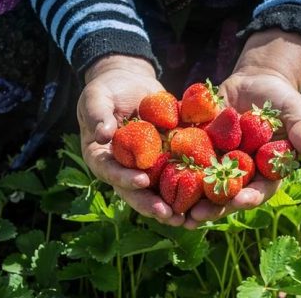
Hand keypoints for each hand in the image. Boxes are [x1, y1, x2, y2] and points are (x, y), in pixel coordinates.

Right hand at [77, 55, 183, 225]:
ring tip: (188, 217)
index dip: (124, 179)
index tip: (142, 181)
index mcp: (102, 157)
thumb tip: (102, 134)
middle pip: (136, 190)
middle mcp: (124, 168)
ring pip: (158, 189)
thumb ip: (97, 114)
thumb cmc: (107, 90)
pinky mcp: (165, 157)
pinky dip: (189, 185)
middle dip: (151, 204)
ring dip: (172, 204)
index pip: (110, 172)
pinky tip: (204, 193)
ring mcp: (146, 165)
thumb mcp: (96, 97)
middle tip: (168, 215)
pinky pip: (176, 173)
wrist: (130, 83)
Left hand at [184, 29, 300, 228]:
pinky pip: (187, 162)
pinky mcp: (201, 150)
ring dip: (189, 198)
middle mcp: (241, 173)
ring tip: (174, 209)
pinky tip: (158, 178)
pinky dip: (174, 171)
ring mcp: (219, 163)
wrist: (253, 83)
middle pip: (227, 196)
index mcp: (265, 171)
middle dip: (213, 207)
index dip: (249, 197)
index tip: (238, 201)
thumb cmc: (279, 99)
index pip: (259, 190)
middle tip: (197, 217)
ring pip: (204, 185)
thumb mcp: (294, 109)